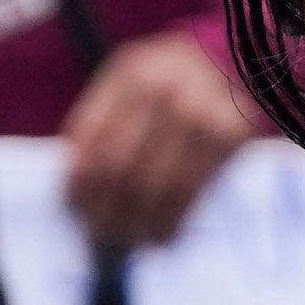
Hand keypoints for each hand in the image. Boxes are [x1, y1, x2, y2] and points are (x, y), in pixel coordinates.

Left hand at [56, 25, 263, 257]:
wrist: (231, 63)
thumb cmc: (163, 85)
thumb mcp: (123, 88)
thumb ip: (94, 129)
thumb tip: (73, 195)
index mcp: (131, 76)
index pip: (95, 151)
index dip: (80, 192)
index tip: (77, 216)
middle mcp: (166, 90)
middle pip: (123, 175)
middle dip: (107, 215)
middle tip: (102, 236)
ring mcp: (201, 112)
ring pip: (158, 193)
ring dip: (139, 228)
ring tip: (130, 241)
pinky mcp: (230, 136)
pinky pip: (191, 197)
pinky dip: (170, 226)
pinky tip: (160, 237)